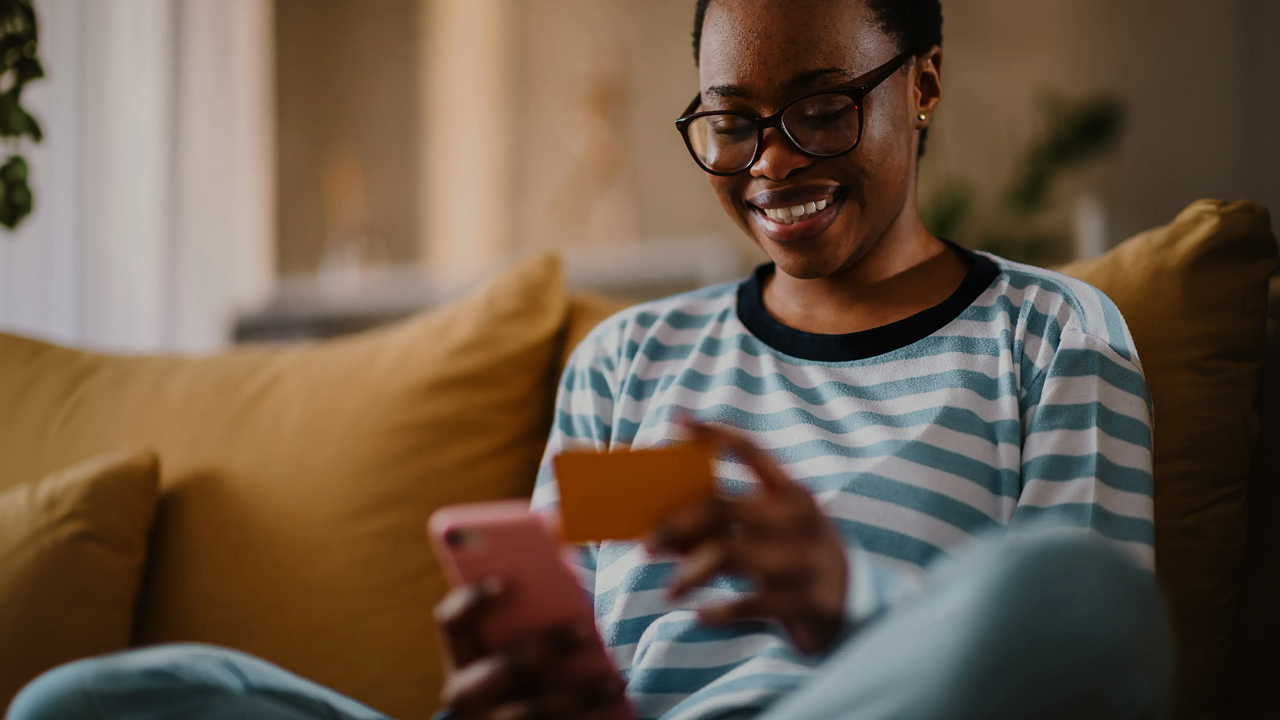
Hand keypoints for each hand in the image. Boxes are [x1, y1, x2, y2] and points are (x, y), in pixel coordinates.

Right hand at [434, 579, 629, 719]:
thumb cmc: (521, 664)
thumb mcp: (511, 643)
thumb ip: (528, 614)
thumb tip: (568, 574)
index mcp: (460, 654)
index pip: (452, 621)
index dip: (474, 599)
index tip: (507, 580)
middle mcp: (463, 692)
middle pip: (502, 668)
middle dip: (545, 647)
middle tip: (584, 630)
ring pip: (531, 711)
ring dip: (577, 696)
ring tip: (614, 683)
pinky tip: (612, 709)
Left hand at [645, 420, 848, 654]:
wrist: (858, 604)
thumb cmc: (797, 558)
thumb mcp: (775, 531)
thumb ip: (728, 523)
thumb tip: (662, 527)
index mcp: (790, 492)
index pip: (749, 449)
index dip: (711, 434)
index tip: (675, 423)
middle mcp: (795, 518)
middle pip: (720, 508)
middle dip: (674, 524)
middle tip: (644, 545)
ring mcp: (800, 558)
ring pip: (726, 554)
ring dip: (688, 573)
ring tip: (669, 591)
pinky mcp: (801, 599)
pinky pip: (747, 603)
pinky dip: (716, 611)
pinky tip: (698, 615)